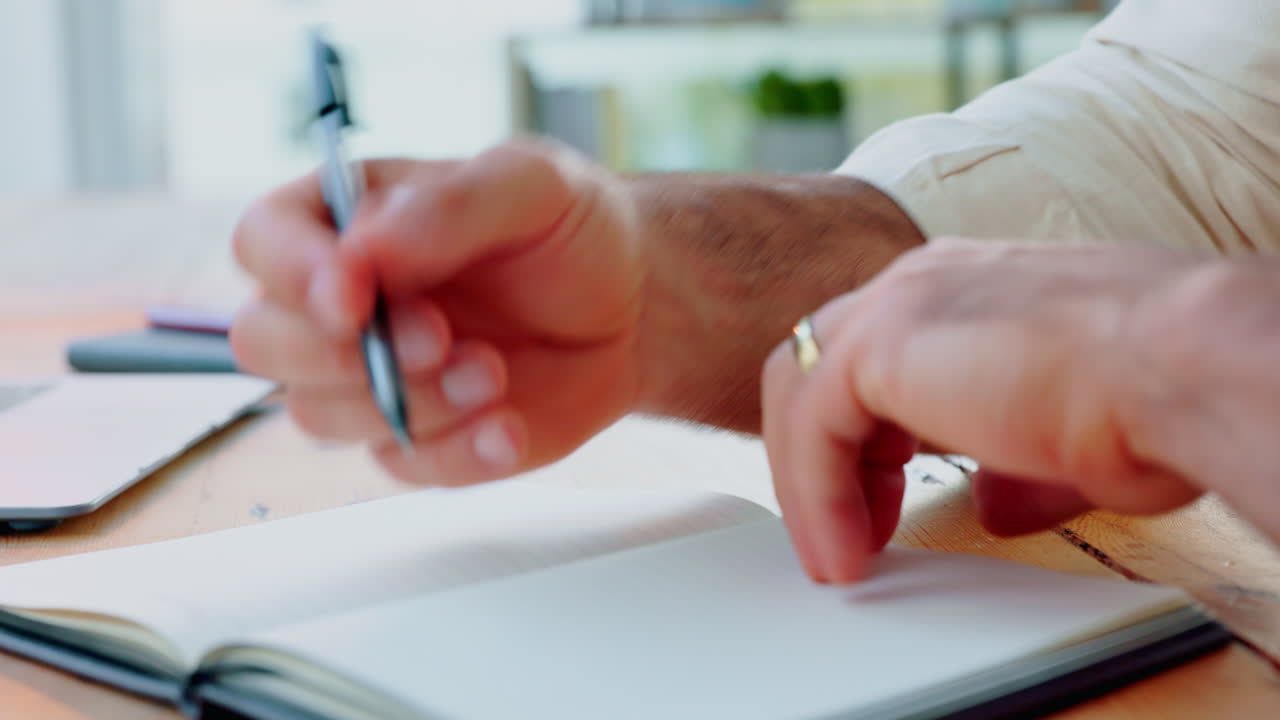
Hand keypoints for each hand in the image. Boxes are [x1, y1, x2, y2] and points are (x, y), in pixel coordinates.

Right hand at [231, 139, 643, 484]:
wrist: (631, 305)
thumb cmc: (569, 229)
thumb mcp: (531, 184)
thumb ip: (448, 207)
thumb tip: (363, 248)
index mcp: (346, 220)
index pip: (264, 241)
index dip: (293, 273)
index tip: (355, 297)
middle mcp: (340, 302)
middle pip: (264, 342)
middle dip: (346, 353)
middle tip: (442, 339)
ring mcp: (371, 378)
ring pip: (322, 415)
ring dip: (410, 403)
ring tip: (495, 371)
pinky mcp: (418, 438)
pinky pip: (401, 466)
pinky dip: (456, 455)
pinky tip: (508, 428)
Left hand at [761, 239, 1222, 582]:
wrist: (1186, 371)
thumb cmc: (1158, 398)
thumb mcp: (1066, 444)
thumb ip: (1011, 467)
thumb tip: (993, 504)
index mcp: (965, 288)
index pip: (870, 351)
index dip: (862, 433)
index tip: (879, 498)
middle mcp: (923, 283)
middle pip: (818, 364)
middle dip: (824, 454)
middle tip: (851, 528)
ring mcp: (897, 304)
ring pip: (800, 393)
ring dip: (811, 483)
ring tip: (841, 553)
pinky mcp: (879, 344)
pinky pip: (809, 430)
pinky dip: (814, 497)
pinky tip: (845, 549)